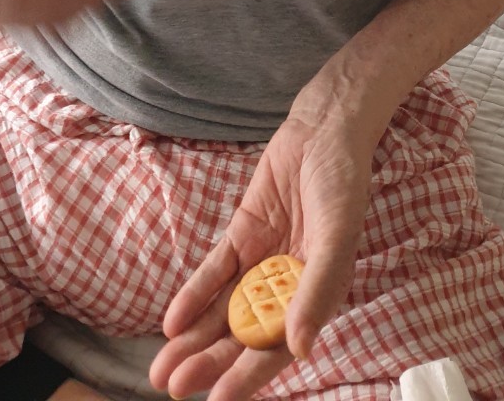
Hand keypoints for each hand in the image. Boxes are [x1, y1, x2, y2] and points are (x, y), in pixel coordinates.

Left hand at [149, 97, 380, 400]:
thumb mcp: (335, 237)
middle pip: (242, 334)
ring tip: (162, 368)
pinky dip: (194, 295)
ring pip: (223, 309)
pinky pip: (214, 271)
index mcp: (316, 295)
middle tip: (172, 386)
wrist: (324, 128)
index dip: (248, 376)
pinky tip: (172, 320)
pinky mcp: (242, 234)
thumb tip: (298, 347)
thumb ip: (317, 290)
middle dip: (209, 362)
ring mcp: (261, 260)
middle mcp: (286, 286)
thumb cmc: (342, 183)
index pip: (277, 347)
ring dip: (194, 338)